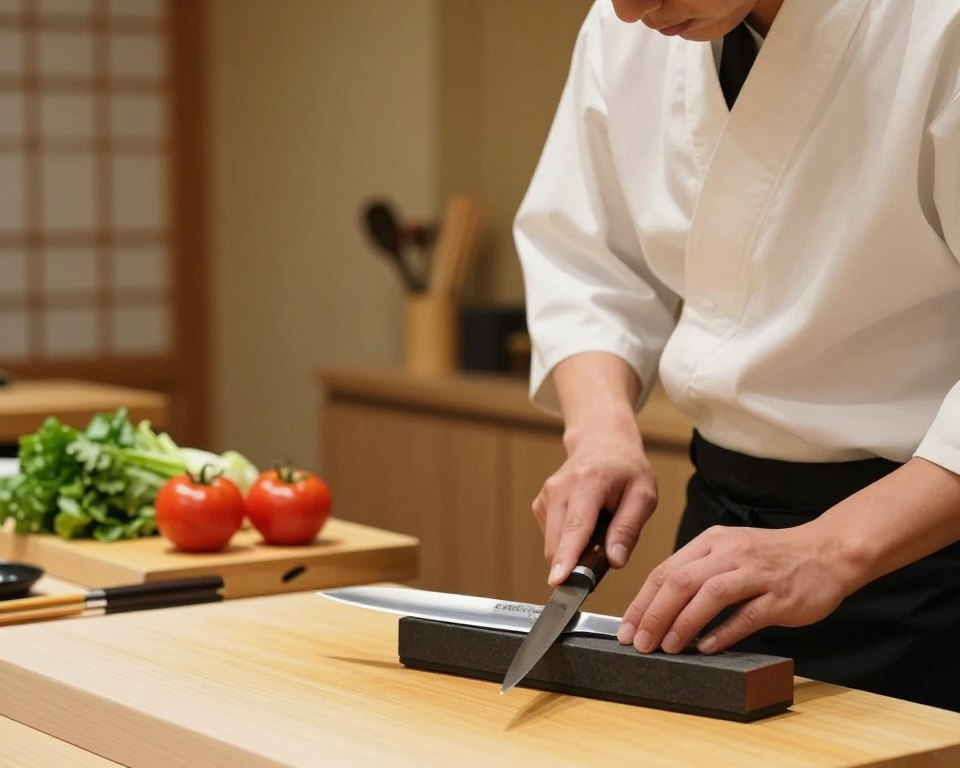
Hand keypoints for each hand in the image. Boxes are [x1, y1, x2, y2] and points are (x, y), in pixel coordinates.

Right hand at [533, 430, 657, 585]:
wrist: (602, 442)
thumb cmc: (626, 469)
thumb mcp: (643, 495)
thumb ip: (628, 529)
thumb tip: (614, 561)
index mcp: (588, 482)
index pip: (576, 527)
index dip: (567, 557)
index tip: (558, 580)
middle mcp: (560, 487)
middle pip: (558, 541)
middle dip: (574, 564)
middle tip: (600, 565)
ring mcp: (546, 495)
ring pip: (553, 544)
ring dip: (573, 552)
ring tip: (598, 531)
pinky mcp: (540, 504)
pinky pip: (552, 537)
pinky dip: (567, 541)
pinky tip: (584, 525)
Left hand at [617, 523, 850, 654]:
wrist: (827, 551)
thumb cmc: (773, 557)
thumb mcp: (729, 552)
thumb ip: (698, 573)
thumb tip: (661, 607)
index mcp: (712, 542)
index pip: (665, 571)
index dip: (642, 602)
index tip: (628, 628)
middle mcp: (730, 554)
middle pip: (681, 581)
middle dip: (654, 615)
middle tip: (640, 643)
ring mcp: (756, 574)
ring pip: (709, 595)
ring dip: (683, 623)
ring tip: (667, 647)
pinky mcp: (780, 596)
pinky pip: (746, 615)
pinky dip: (723, 632)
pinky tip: (707, 647)